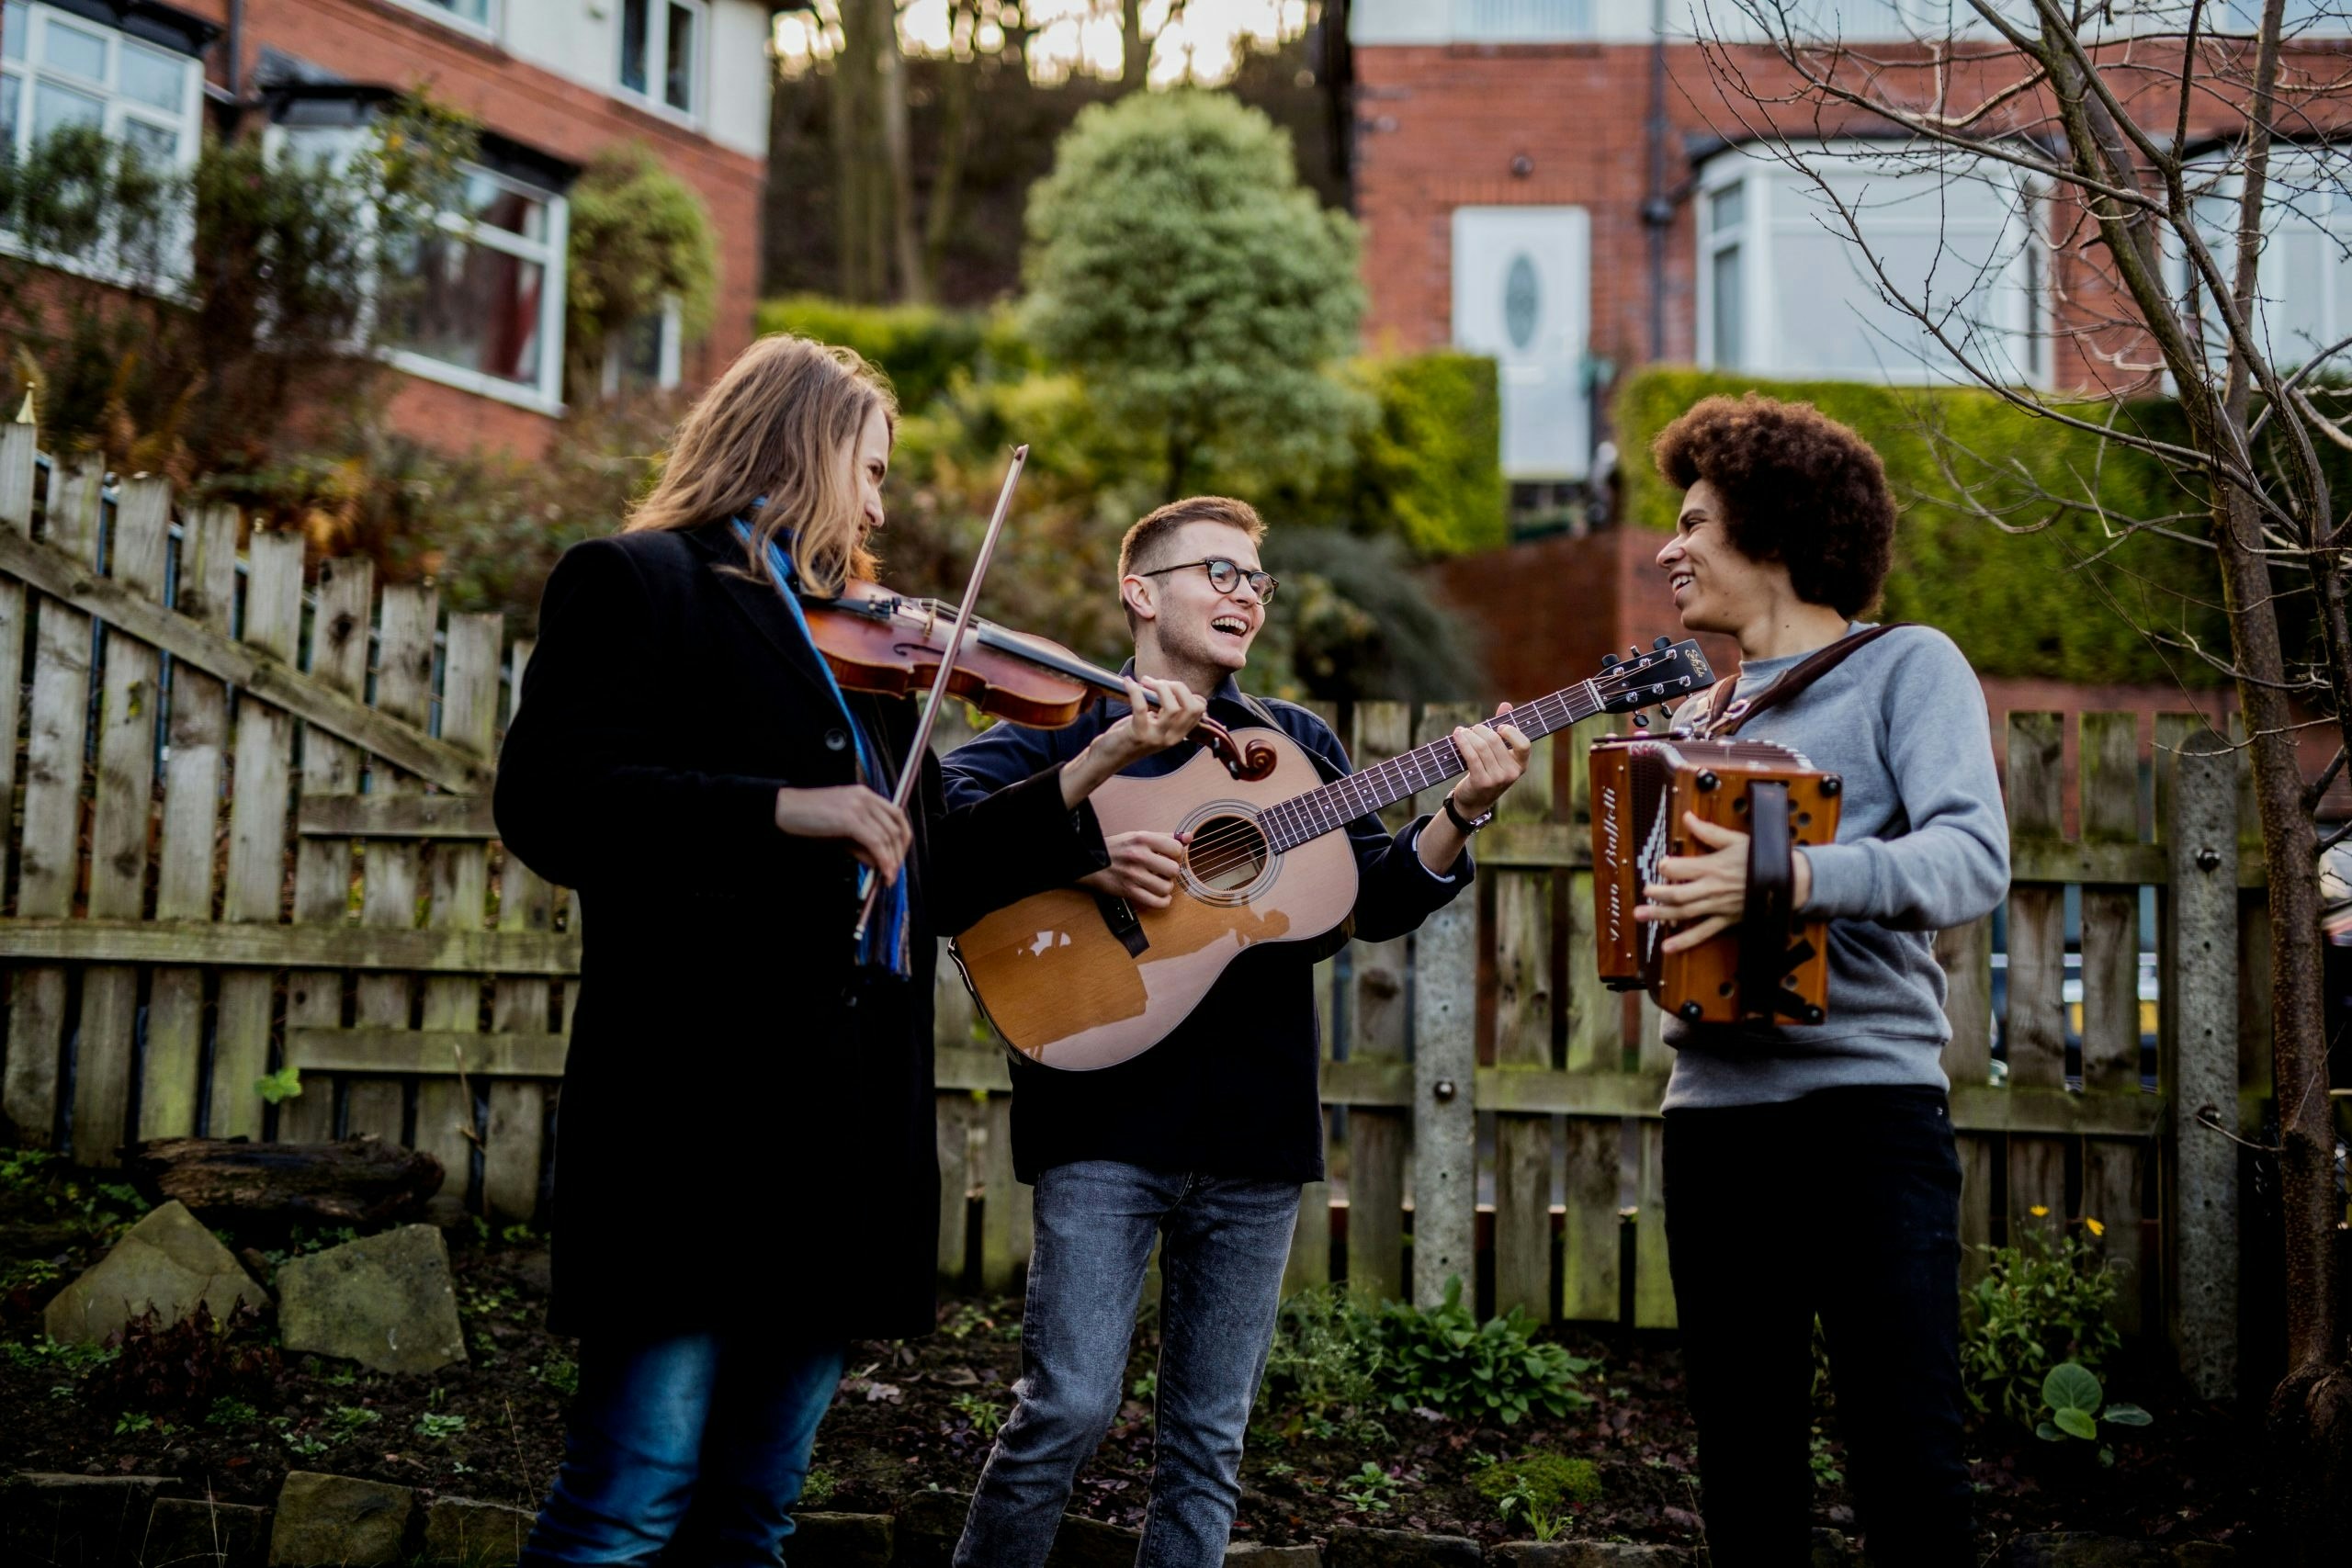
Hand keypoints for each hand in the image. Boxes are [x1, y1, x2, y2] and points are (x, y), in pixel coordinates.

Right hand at [774, 784, 913, 884]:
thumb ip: (862, 844)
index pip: (897, 816)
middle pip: (896, 827)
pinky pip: (875, 842)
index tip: (898, 858)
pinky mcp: (850, 818)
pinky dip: (883, 860)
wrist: (784, 810)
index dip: (902, 840)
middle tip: (893, 873)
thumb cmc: (809, 820)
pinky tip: (882, 872)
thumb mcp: (841, 832)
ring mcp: (858, 806)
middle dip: (898, 854)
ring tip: (887, 877)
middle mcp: (865, 797)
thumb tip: (882, 863)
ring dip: (891, 861)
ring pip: (887, 837)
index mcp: (865, 795)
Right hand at [1078, 830, 1189, 909]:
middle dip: (1171, 872)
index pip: (1177, 848)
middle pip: (1174, 869)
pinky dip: (1163, 902)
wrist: (1088, 862)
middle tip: (1163, 871)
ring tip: (1159, 882)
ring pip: (1166, 887)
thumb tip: (1190, 837)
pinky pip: (1156, 902)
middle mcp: (1138, 855)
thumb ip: (1166, 837)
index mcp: (1142, 838)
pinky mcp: (1128, 891)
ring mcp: (1132, 875)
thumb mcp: (1139, 836)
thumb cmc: (1118, 849)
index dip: (1176, 854)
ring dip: (1166, 887)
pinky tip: (1161, 896)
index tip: (1168, 856)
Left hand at [1096, 677, 1208, 769]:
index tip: (1168, 686)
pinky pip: (1141, 708)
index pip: (1199, 709)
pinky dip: (1134, 690)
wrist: (1108, 758)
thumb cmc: (1129, 736)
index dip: (1187, 692)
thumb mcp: (1155, 726)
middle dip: (1176, 686)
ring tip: (1144, 682)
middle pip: (1191, 707)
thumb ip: (1166, 712)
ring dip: (1159, 687)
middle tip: (1156, 682)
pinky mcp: (1138, 736)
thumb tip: (1170, 686)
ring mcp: (1156, 738)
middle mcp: (1171, 738)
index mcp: (1178, 734)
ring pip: (1173, 707)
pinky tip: (1127, 682)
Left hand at [1449, 702, 1532, 817]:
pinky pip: (1471, 756)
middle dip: (1481, 730)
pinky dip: (1463, 742)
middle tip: (1472, 728)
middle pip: (1496, 741)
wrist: (1474, 801)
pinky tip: (1457, 735)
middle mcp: (1512, 773)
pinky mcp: (1481, 782)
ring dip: (1469, 735)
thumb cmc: (1488, 771)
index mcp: (1521, 765)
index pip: (1524, 744)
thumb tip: (1506, 705)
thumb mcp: (1498, 754)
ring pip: (1482, 747)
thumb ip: (1504, 729)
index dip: (1512, 732)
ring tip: (1461, 732)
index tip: (1499, 727)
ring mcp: (1497, 779)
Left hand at [1634, 812, 1811, 954]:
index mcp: (1713, 867)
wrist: (1789, 881)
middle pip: (1679, 894)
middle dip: (1659, 894)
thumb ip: (1708, 832)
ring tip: (1640, 916)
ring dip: (1661, 915)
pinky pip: (1703, 933)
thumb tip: (1687, 817)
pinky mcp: (1725, 920)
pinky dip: (1685, 941)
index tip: (1659, 865)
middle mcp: (1712, 888)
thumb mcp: (1735, 840)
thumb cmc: (1762, 857)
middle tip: (1644, 892)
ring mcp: (1718, 907)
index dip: (1668, 867)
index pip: (1683, 868)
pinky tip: (1667, 946)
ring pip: (1685, 913)